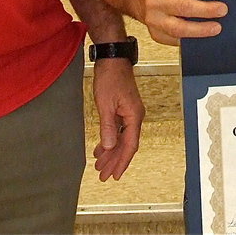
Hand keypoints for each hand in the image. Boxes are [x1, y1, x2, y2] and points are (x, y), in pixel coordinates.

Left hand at [91, 58, 144, 180]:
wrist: (113, 59)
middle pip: (126, 145)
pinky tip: (101, 148)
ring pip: (121, 139)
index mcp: (134, 116)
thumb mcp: (106, 104)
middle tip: (104, 176)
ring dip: (111, 152)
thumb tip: (110, 146)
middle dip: (115, 161)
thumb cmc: (110, 78)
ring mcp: (129, 113)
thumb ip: (109, 127)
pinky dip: (110, 140)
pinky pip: (118, 130)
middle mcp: (135, 116)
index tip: (115, 175)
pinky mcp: (123, 109)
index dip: (122, 162)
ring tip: (100, 165)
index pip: (130, 145)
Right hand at [140, 0, 225, 45]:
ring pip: (179, 28)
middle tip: (222, 10)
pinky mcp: (155, 34)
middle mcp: (155, 1)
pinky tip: (203, 36)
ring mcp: (154, 19)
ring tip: (216, 27)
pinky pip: (176, 39)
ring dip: (200, 29)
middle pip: (183, 7)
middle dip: (206, 10)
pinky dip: (192, 39)